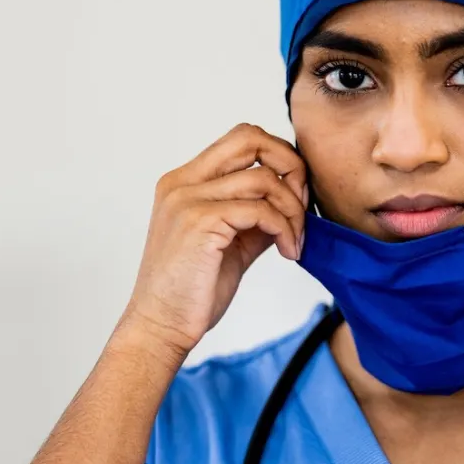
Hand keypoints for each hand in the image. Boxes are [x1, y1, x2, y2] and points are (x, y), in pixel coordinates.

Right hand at [121, 123, 306, 355]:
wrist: (161, 326)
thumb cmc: (193, 290)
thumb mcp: (233, 243)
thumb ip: (257, 216)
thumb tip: (294, 201)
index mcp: (185, 181)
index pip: (242, 139)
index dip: (280, 158)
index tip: (296, 197)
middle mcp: (182, 182)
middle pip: (251, 137)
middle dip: (291, 166)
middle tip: (303, 206)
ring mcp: (188, 199)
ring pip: (264, 179)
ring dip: (293, 211)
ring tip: (295, 242)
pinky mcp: (199, 222)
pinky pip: (261, 210)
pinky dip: (285, 229)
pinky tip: (288, 252)